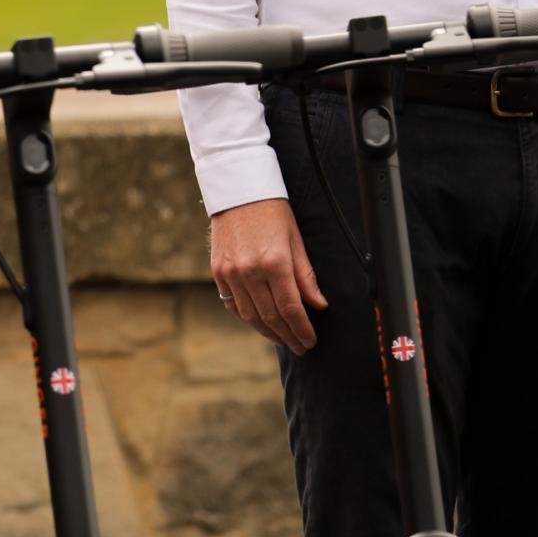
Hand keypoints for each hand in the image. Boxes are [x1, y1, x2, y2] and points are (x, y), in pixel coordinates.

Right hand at [210, 198, 327, 353]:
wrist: (238, 190)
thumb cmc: (272, 212)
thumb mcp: (295, 240)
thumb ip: (305, 276)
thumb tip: (319, 305)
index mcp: (275, 262)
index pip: (291, 308)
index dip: (302, 329)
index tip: (310, 340)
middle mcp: (250, 271)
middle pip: (271, 317)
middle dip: (288, 336)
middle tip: (300, 346)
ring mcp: (231, 273)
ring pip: (250, 316)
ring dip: (268, 332)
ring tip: (282, 339)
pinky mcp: (218, 271)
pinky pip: (232, 304)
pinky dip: (246, 317)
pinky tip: (259, 323)